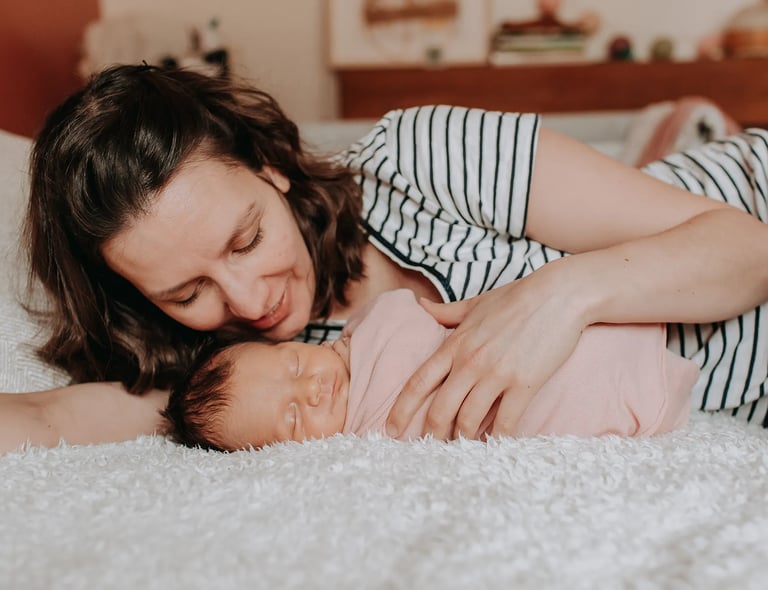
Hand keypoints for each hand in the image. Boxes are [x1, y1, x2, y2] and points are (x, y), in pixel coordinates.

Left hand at [386, 261, 586, 438]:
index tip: (390, 429)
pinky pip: (505, 422)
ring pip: (468, 420)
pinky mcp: (524, 384)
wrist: (559, 294)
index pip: (419, 382)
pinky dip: (497, 439)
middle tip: (428, 450)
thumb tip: (420, 305)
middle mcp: (470, 362)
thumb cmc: (518, 297)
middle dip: (431, 434)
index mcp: (455, 344)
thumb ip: (445, 311)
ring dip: (462, 440)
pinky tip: (494, 447)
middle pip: (440, 409)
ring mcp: (496, 374)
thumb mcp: (475, 303)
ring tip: (461, 451)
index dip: (402, 409)